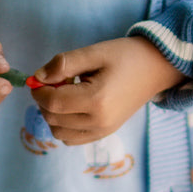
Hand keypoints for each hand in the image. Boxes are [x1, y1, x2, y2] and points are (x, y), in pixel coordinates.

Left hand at [28, 37, 185, 144]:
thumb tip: (37, 77)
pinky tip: (72, 106)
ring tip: (65, 93)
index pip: (53, 102)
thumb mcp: (94, 52)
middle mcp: (99, 121)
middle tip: (56, 81)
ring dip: (53, 114)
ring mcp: (102, 131)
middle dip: (45, 100)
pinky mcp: (104, 134)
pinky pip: (72, 139)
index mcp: (97, 100)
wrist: (155, 69)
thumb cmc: (125, 56)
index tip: (39, 77)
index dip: (39, 90)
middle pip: (53, 118)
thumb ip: (63, 64)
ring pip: (59, 132)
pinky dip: (64, 125)